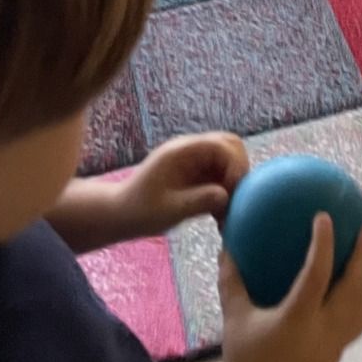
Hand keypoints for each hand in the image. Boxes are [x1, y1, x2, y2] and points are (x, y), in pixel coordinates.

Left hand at [117, 134, 248, 238]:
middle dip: (239, 172)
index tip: (234, 194)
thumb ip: (198, 201)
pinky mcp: (197, 174)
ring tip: (229, 213)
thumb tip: (227, 196)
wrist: (122, 214)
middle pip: (230, 145)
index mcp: (182, 152)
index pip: (221, 144)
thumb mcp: (169, 210)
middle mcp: (192, 151)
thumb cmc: (140, 212)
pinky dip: (227, 193)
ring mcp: (195, 161)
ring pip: (229, 161)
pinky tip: (221, 217)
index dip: (235, 166)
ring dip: (234, 184)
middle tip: (236, 201)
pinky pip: (222, 175)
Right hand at [219, 216, 361, 361]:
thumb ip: (231, 282)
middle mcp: (322, 333)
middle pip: (353, 290)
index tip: (324, 216)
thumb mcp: (233, 321)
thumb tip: (226, 245)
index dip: (323, 244)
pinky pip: (357, 323)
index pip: (316, 275)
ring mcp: (334, 348)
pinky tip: (358, 288)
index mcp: (296, 321)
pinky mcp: (337, 357)